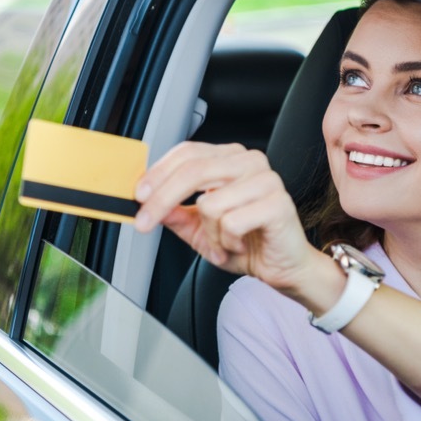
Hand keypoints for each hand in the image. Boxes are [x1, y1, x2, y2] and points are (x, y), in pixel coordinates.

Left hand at [134, 142, 319, 291]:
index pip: (187, 153)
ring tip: (221, 244)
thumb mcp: (198, 229)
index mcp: (230, 158)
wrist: (283, 268)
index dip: (158, 173)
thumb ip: (174, 213)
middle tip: (145, 223)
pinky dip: (227, 242)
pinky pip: (231, 222)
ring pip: (209, 203)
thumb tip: (147, 202)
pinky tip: (238, 245)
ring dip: (208, 234)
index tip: (138, 196)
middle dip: (162, 200)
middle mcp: (249, 162)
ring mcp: (266, 180)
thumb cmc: (247, 243)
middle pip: (192, 171)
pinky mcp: (278, 204)